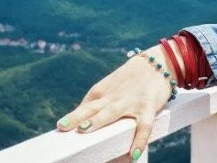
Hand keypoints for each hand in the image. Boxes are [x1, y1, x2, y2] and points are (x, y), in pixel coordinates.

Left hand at [56, 44, 179, 160]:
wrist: (157, 63)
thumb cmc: (130, 80)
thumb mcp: (110, 87)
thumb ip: (96, 103)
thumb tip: (78, 123)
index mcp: (102, 92)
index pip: (85, 106)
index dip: (72, 118)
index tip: (59, 129)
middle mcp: (114, 97)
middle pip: (93, 108)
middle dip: (78, 116)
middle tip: (63, 126)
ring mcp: (130, 102)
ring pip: (112, 112)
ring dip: (98, 120)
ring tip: (85, 130)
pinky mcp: (148, 107)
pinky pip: (144, 126)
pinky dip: (139, 140)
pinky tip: (133, 154)